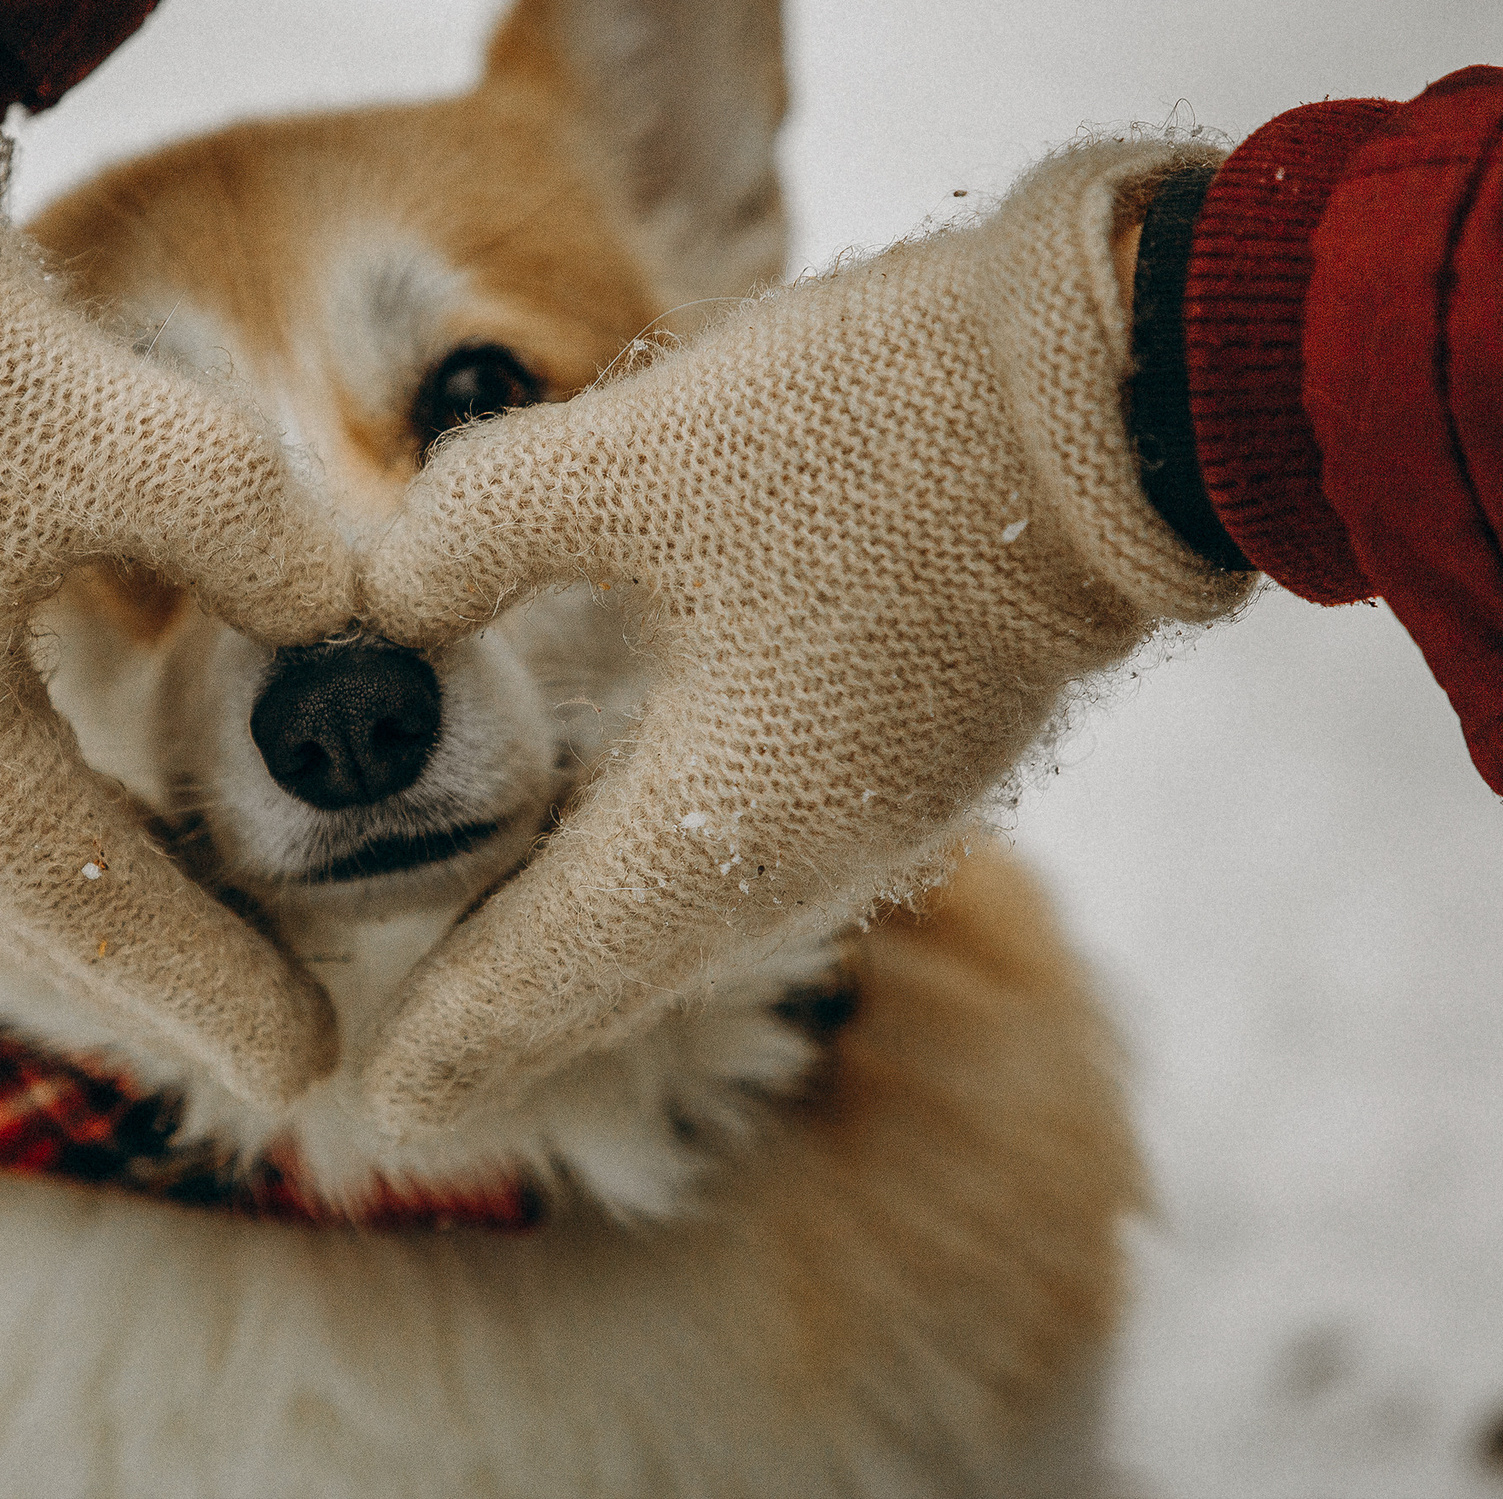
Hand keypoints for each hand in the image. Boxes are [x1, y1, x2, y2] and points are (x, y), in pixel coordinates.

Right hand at [0, 42, 354, 1105]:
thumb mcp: (119, 435)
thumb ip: (259, 550)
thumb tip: (340, 622)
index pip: (92, 911)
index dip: (210, 990)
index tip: (312, 1068)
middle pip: (29, 911)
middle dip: (156, 974)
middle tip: (278, 1025)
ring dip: (93, 903)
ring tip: (206, 942)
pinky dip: (35, 818)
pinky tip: (99, 810)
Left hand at [358, 136, 1244, 1133]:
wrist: (1115, 394)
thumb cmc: (875, 431)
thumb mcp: (634, 453)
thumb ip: (474, 527)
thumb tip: (386, 594)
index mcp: (729, 825)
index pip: (558, 973)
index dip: (463, 1038)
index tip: (390, 1109)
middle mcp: (806, 858)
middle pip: (625, 971)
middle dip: (517, 1016)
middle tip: (415, 1062)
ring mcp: (873, 812)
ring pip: (693, 918)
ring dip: (591, 947)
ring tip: (490, 962)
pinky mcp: (908, 749)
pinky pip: (752, 856)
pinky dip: (659, 874)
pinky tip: (610, 829)